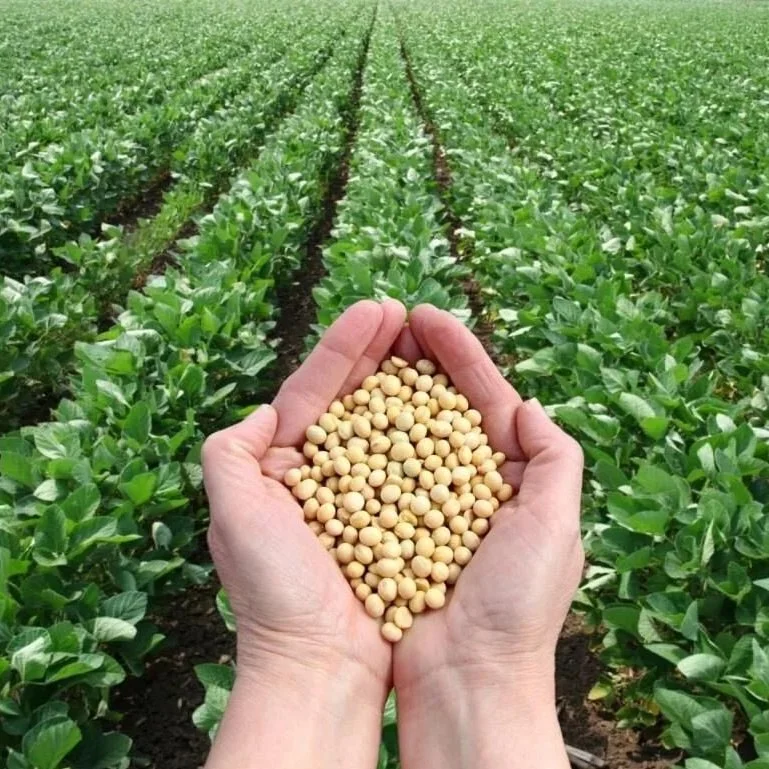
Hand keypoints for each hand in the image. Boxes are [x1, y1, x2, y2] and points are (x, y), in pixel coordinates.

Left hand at [202, 299, 405, 768]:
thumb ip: (230, 453)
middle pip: (353, 399)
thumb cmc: (273, 594)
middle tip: (406, 312)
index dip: (344, 347)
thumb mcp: (232, 515)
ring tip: (428, 340)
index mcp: (281, 467)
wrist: (320, 666)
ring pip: (387, 424)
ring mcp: (363, 495)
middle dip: (377, 352)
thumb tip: (263, 412)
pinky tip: (446, 403)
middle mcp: (324, 476)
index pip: (313, 392)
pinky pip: (415, 465)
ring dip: (405, 381)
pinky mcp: (398, 518)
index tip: (377, 309)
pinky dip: (428, 431)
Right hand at [391, 305, 584, 768]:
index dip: (458, 354)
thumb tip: (526, 403)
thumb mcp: (557, 525)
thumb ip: (554, 458)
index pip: (483, 398)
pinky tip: (341, 406)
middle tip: (389, 316)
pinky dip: (358, 437)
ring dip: (385, 386)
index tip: (425, 315)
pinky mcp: (384, 525)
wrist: (466, 681)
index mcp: (511, 478)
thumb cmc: (517, 607)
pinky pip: (370, 471)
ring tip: (364, 345)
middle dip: (417, 359)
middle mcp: (464, 485)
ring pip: (400, 430)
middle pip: (438, 405)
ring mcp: (421, 502)